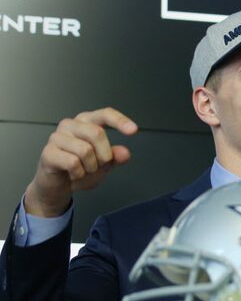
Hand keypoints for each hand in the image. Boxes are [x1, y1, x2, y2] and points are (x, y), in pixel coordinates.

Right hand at [23, 107, 137, 216]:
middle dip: (104, 155)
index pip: (105, 114)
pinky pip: (73, 163)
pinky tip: (73, 174)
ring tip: (83, 170)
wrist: (58, 186)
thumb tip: (124, 153)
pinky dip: (79, 173)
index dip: (120, 121)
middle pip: (97, 133)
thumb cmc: (79, 169)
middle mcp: (70, 125)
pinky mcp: (48, 152)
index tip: (133, 130)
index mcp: (86, 122)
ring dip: (90, 167)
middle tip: (99, 165)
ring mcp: (57, 137)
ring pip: (85, 150)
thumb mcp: (104, 164)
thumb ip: (115, 157)